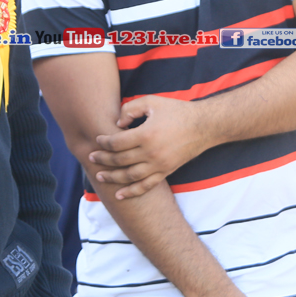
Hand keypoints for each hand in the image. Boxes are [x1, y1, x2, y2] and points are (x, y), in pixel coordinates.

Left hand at [89, 95, 208, 198]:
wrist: (204, 126)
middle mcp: (151, 153)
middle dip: (103, 160)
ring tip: (100, 176)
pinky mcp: (166, 171)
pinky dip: (132, 192)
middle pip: (120, 160)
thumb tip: (117, 124)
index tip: (97, 140)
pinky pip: (146, 186)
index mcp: (146, 134)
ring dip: (113, 178)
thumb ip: (130, 109)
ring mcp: (159, 165)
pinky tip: (120, 195)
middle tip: (91, 158)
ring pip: (130, 177)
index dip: (104, 142)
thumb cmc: (176, 111)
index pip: (117, 143)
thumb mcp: (152, 101)